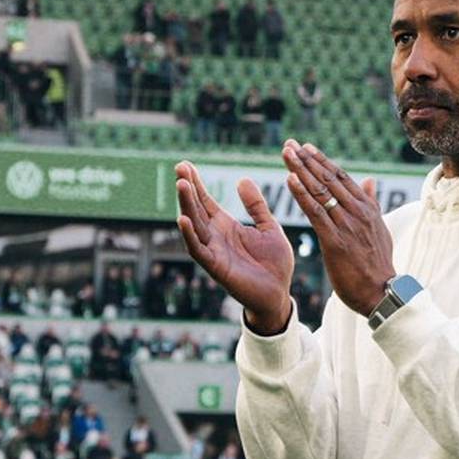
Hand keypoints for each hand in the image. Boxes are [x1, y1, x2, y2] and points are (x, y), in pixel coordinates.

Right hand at [173, 161, 293, 333]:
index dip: (196, 183)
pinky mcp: (216, 267)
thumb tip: (242, 180)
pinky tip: (183, 219)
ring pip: (194, 225)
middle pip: (196, 208)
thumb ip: (256, 206)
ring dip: (186, 205)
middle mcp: (215, 237)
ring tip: (181, 184)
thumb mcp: (269, 227)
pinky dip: (190, 235)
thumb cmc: (274, 264)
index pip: (206, 200)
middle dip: (187, 189)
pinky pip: (198, 250)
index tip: (185, 165)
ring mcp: (213, 251)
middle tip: (179, 168)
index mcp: (226, 226)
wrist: (279, 294)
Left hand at [282, 140, 393, 314]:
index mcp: (367, 208)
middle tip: (289, 144)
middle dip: (307, 160)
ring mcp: (347, 225)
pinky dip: (302, 194)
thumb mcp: (379, 228)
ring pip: (320, 191)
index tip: (306, 147)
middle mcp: (358, 212)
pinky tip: (290, 180)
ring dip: (301, 170)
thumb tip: (369, 180)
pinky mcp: (335, 241)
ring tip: (286, 154)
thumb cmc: (377, 264)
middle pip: (328, 179)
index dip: (322, 161)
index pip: (341, 177)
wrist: (381, 292)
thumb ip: (371, 203)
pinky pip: (316, 212)